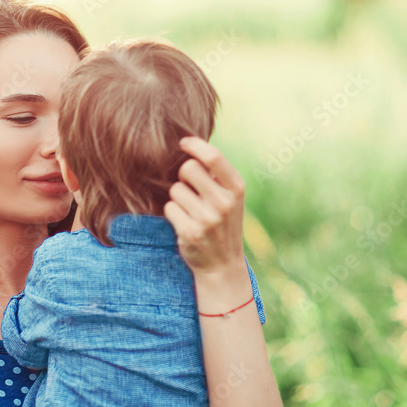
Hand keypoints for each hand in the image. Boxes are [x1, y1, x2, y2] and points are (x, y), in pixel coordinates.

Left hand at [164, 136, 245, 275]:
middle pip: (188, 168)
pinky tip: (185, 223)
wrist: (223, 265)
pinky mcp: (191, 232)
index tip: (183, 142)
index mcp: (236, 188)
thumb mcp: (230, 197)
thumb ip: (216, 174)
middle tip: (190, 188)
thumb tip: (191, 144)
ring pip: (175, 189)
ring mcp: (208, 218)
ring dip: (178, 197)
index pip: (213, 156)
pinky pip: (169, 207)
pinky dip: (173, 213)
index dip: (194, 145)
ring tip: (191, 210)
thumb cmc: (223, 222)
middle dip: (183, 175)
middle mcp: (224, 202)